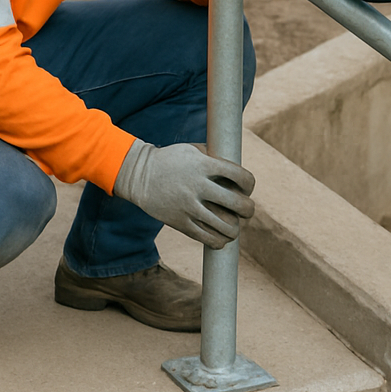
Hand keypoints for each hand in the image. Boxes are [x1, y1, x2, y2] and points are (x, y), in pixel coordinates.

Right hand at [113, 140, 255, 248]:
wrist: (140, 175)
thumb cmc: (172, 160)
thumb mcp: (194, 150)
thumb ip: (216, 159)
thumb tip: (239, 171)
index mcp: (204, 165)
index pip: (240, 176)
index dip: (250, 184)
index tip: (247, 187)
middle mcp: (198, 186)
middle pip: (237, 203)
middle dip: (248, 209)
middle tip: (247, 210)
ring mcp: (189, 206)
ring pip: (225, 226)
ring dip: (235, 228)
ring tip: (234, 225)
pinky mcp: (180, 222)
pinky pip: (207, 238)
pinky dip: (220, 241)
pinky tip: (222, 237)